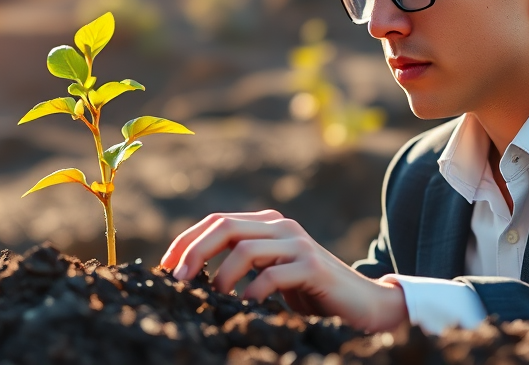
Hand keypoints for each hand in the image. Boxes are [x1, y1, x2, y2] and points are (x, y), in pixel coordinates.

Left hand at [159, 209, 409, 331]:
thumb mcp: (269, 274)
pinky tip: (247, 307)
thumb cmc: (309, 293)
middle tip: (177, 279)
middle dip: (195, 252)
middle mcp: (282, 227)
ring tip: (213, 296)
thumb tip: (188, 271)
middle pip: (225, 227)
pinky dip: (252, 293)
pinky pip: (272, 275)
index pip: (217, 221)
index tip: (167, 265)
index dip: (188, 240)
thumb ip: (241, 265)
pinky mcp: (313, 266)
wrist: (362, 304)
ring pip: (245, 248)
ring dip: (221, 275)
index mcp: (269, 224)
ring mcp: (299, 244)